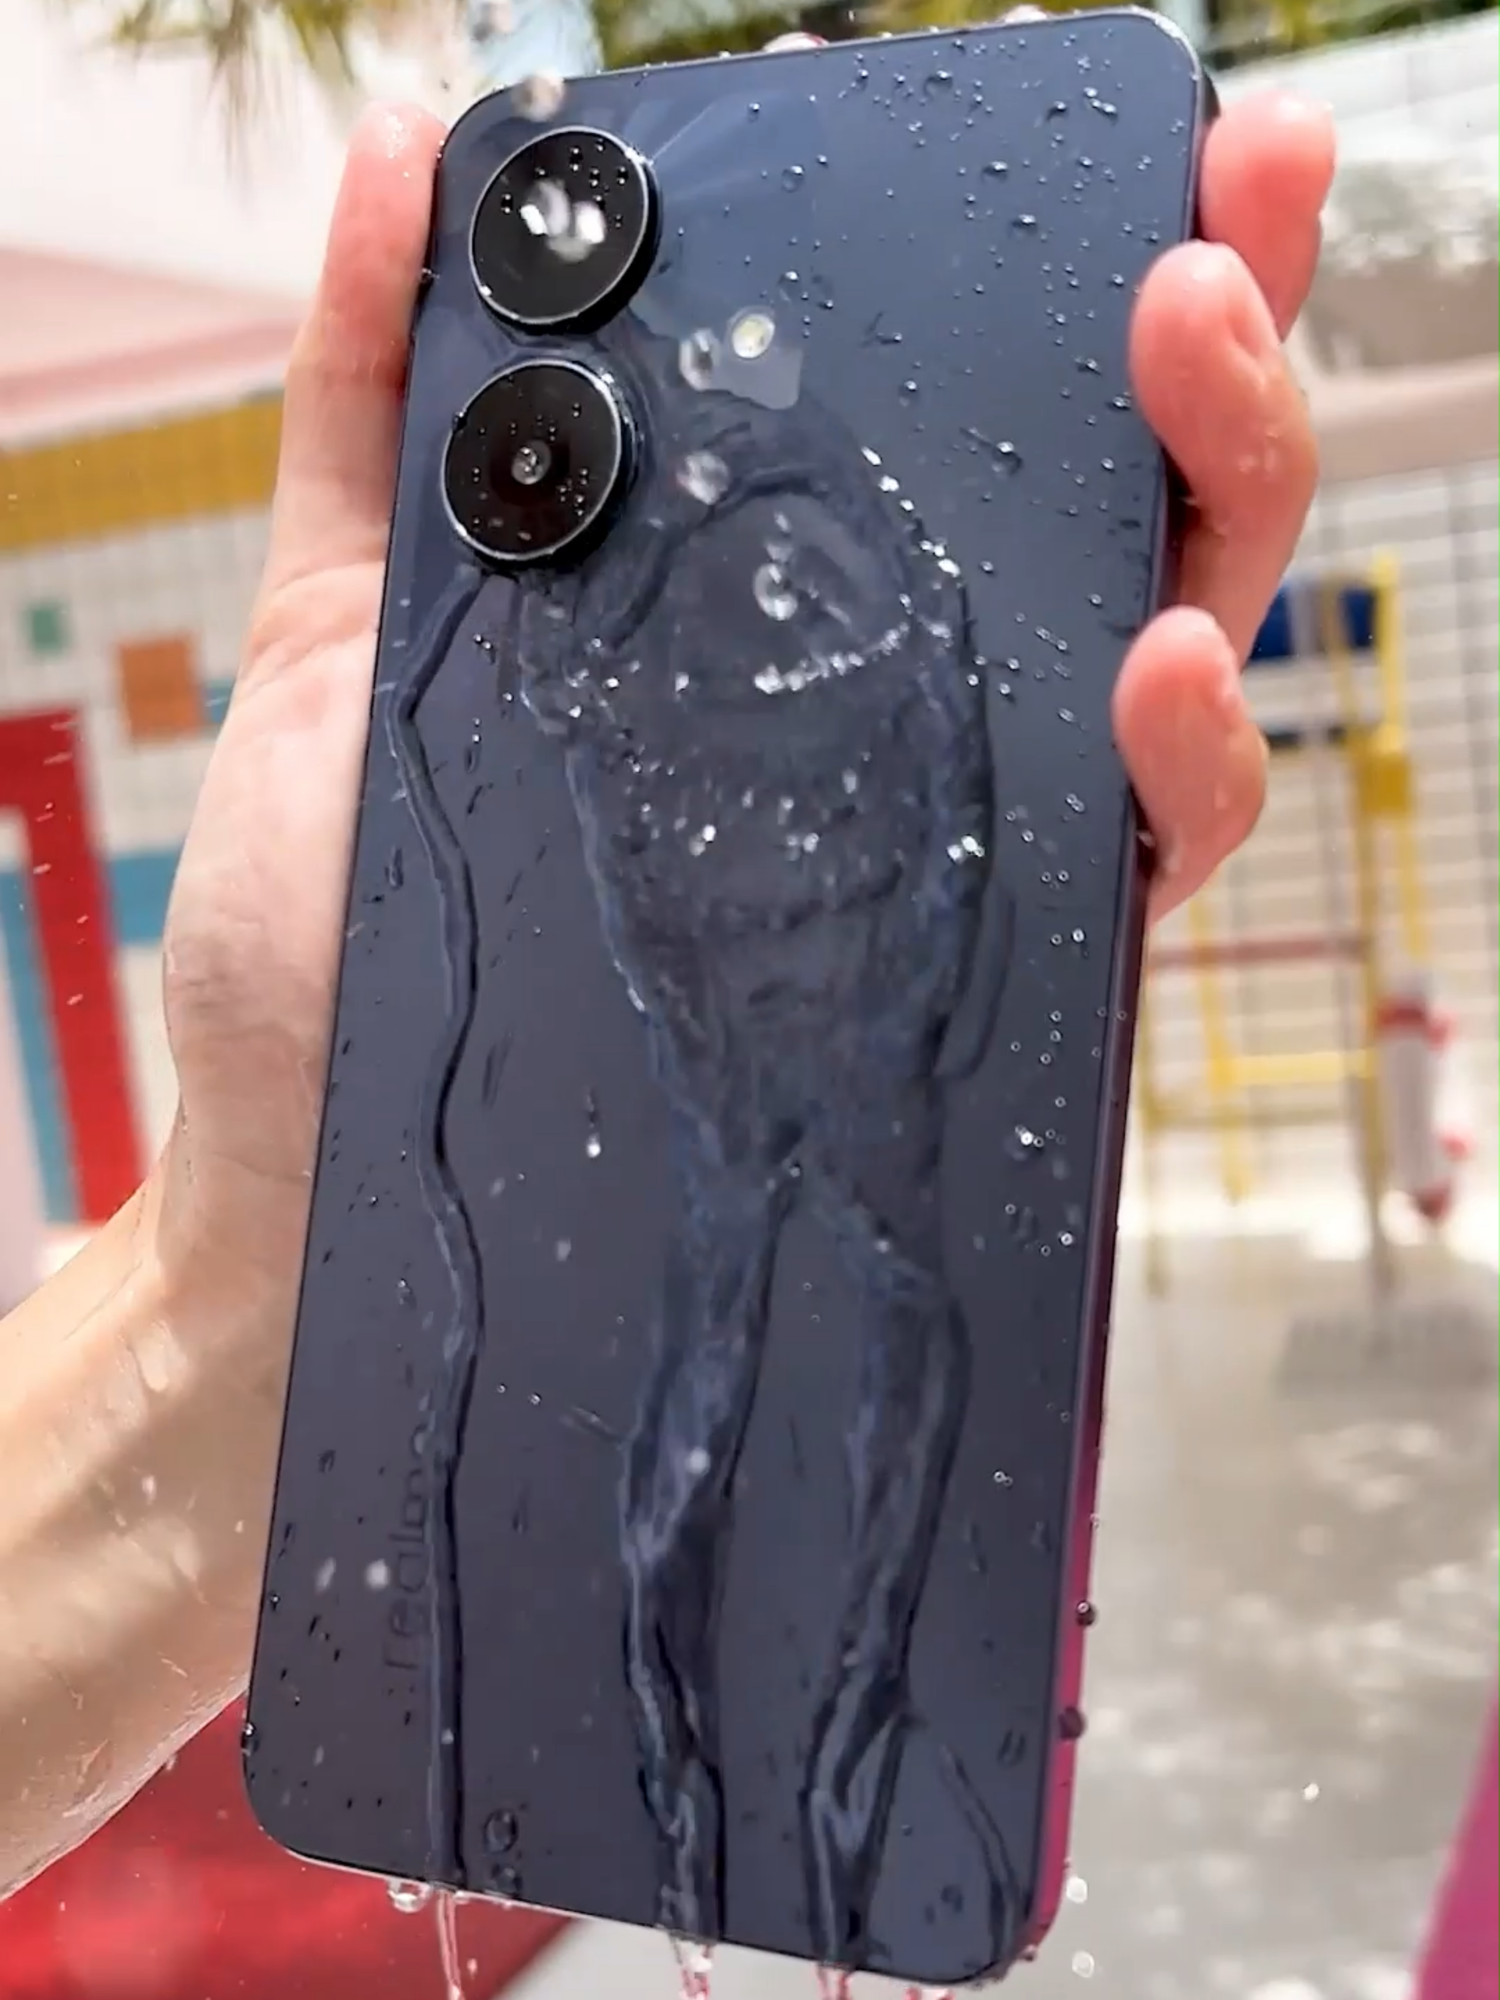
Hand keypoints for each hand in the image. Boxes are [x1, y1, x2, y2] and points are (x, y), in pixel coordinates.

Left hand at [155, 80, 1331, 1349]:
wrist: (320, 1166)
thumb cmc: (346, 920)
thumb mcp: (350, 620)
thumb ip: (379, 394)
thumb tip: (415, 146)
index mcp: (784, 606)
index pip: (981, 426)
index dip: (1082, 279)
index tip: (1144, 146)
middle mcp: (897, 714)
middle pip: (1120, 514)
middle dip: (1204, 344)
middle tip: (1212, 212)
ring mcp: (946, 842)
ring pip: (1176, 660)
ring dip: (1226, 494)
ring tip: (1189, 357)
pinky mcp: (966, 979)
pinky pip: (1133, 860)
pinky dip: (1178, 754)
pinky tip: (1144, 661)